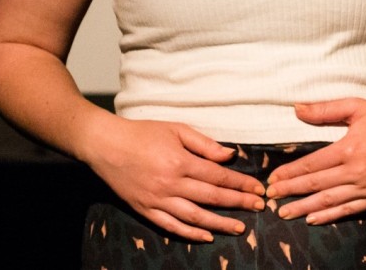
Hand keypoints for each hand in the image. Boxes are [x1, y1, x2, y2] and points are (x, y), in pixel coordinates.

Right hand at [86, 117, 265, 241]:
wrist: (106, 145)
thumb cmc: (142, 133)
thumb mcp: (175, 129)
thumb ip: (203, 144)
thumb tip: (228, 156)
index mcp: (180, 161)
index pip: (218, 176)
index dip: (240, 184)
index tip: (257, 189)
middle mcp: (171, 184)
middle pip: (211, 197)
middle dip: (238, 203)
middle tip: (258, 207)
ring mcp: (158, 200)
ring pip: (195, 217)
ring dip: (219, 224)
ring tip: (239, 228)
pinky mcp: (146, 210)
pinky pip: (171, 226)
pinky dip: (190, 234)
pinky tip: (206, 237)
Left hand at [265, 98, 365, 224]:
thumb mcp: (357, 107)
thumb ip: (326, 110)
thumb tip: (297, 109)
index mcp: (349, 149)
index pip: (312, 165)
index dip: (290, 174)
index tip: (273, 180)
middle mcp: (357, 172)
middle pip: (316, 186)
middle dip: (291, 193)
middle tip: (270, 199)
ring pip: (330, 201)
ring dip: (305, 208)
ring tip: (285, 213)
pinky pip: (350, 211)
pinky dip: (330, 216)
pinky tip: (314, 218)